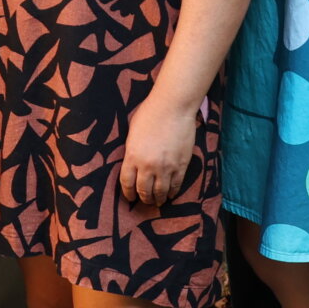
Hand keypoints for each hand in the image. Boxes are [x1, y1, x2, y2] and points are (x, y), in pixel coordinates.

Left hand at [119, 90, 197, 209]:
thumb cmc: (150, 114)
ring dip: (158, 199)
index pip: (127, 183)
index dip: (128, 193)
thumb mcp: (132, 133)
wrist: (173, 107)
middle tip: (145, 201)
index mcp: (132, 156)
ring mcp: (166, 167)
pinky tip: (171, 194)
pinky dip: (173, 192)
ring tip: (158, 201)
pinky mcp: (181, 165)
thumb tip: (134, 164)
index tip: (130, 197)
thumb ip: (132, 151)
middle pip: (144, 191)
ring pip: (161, 192)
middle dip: (144, 198)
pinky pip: (176, 185)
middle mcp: (148, 166)